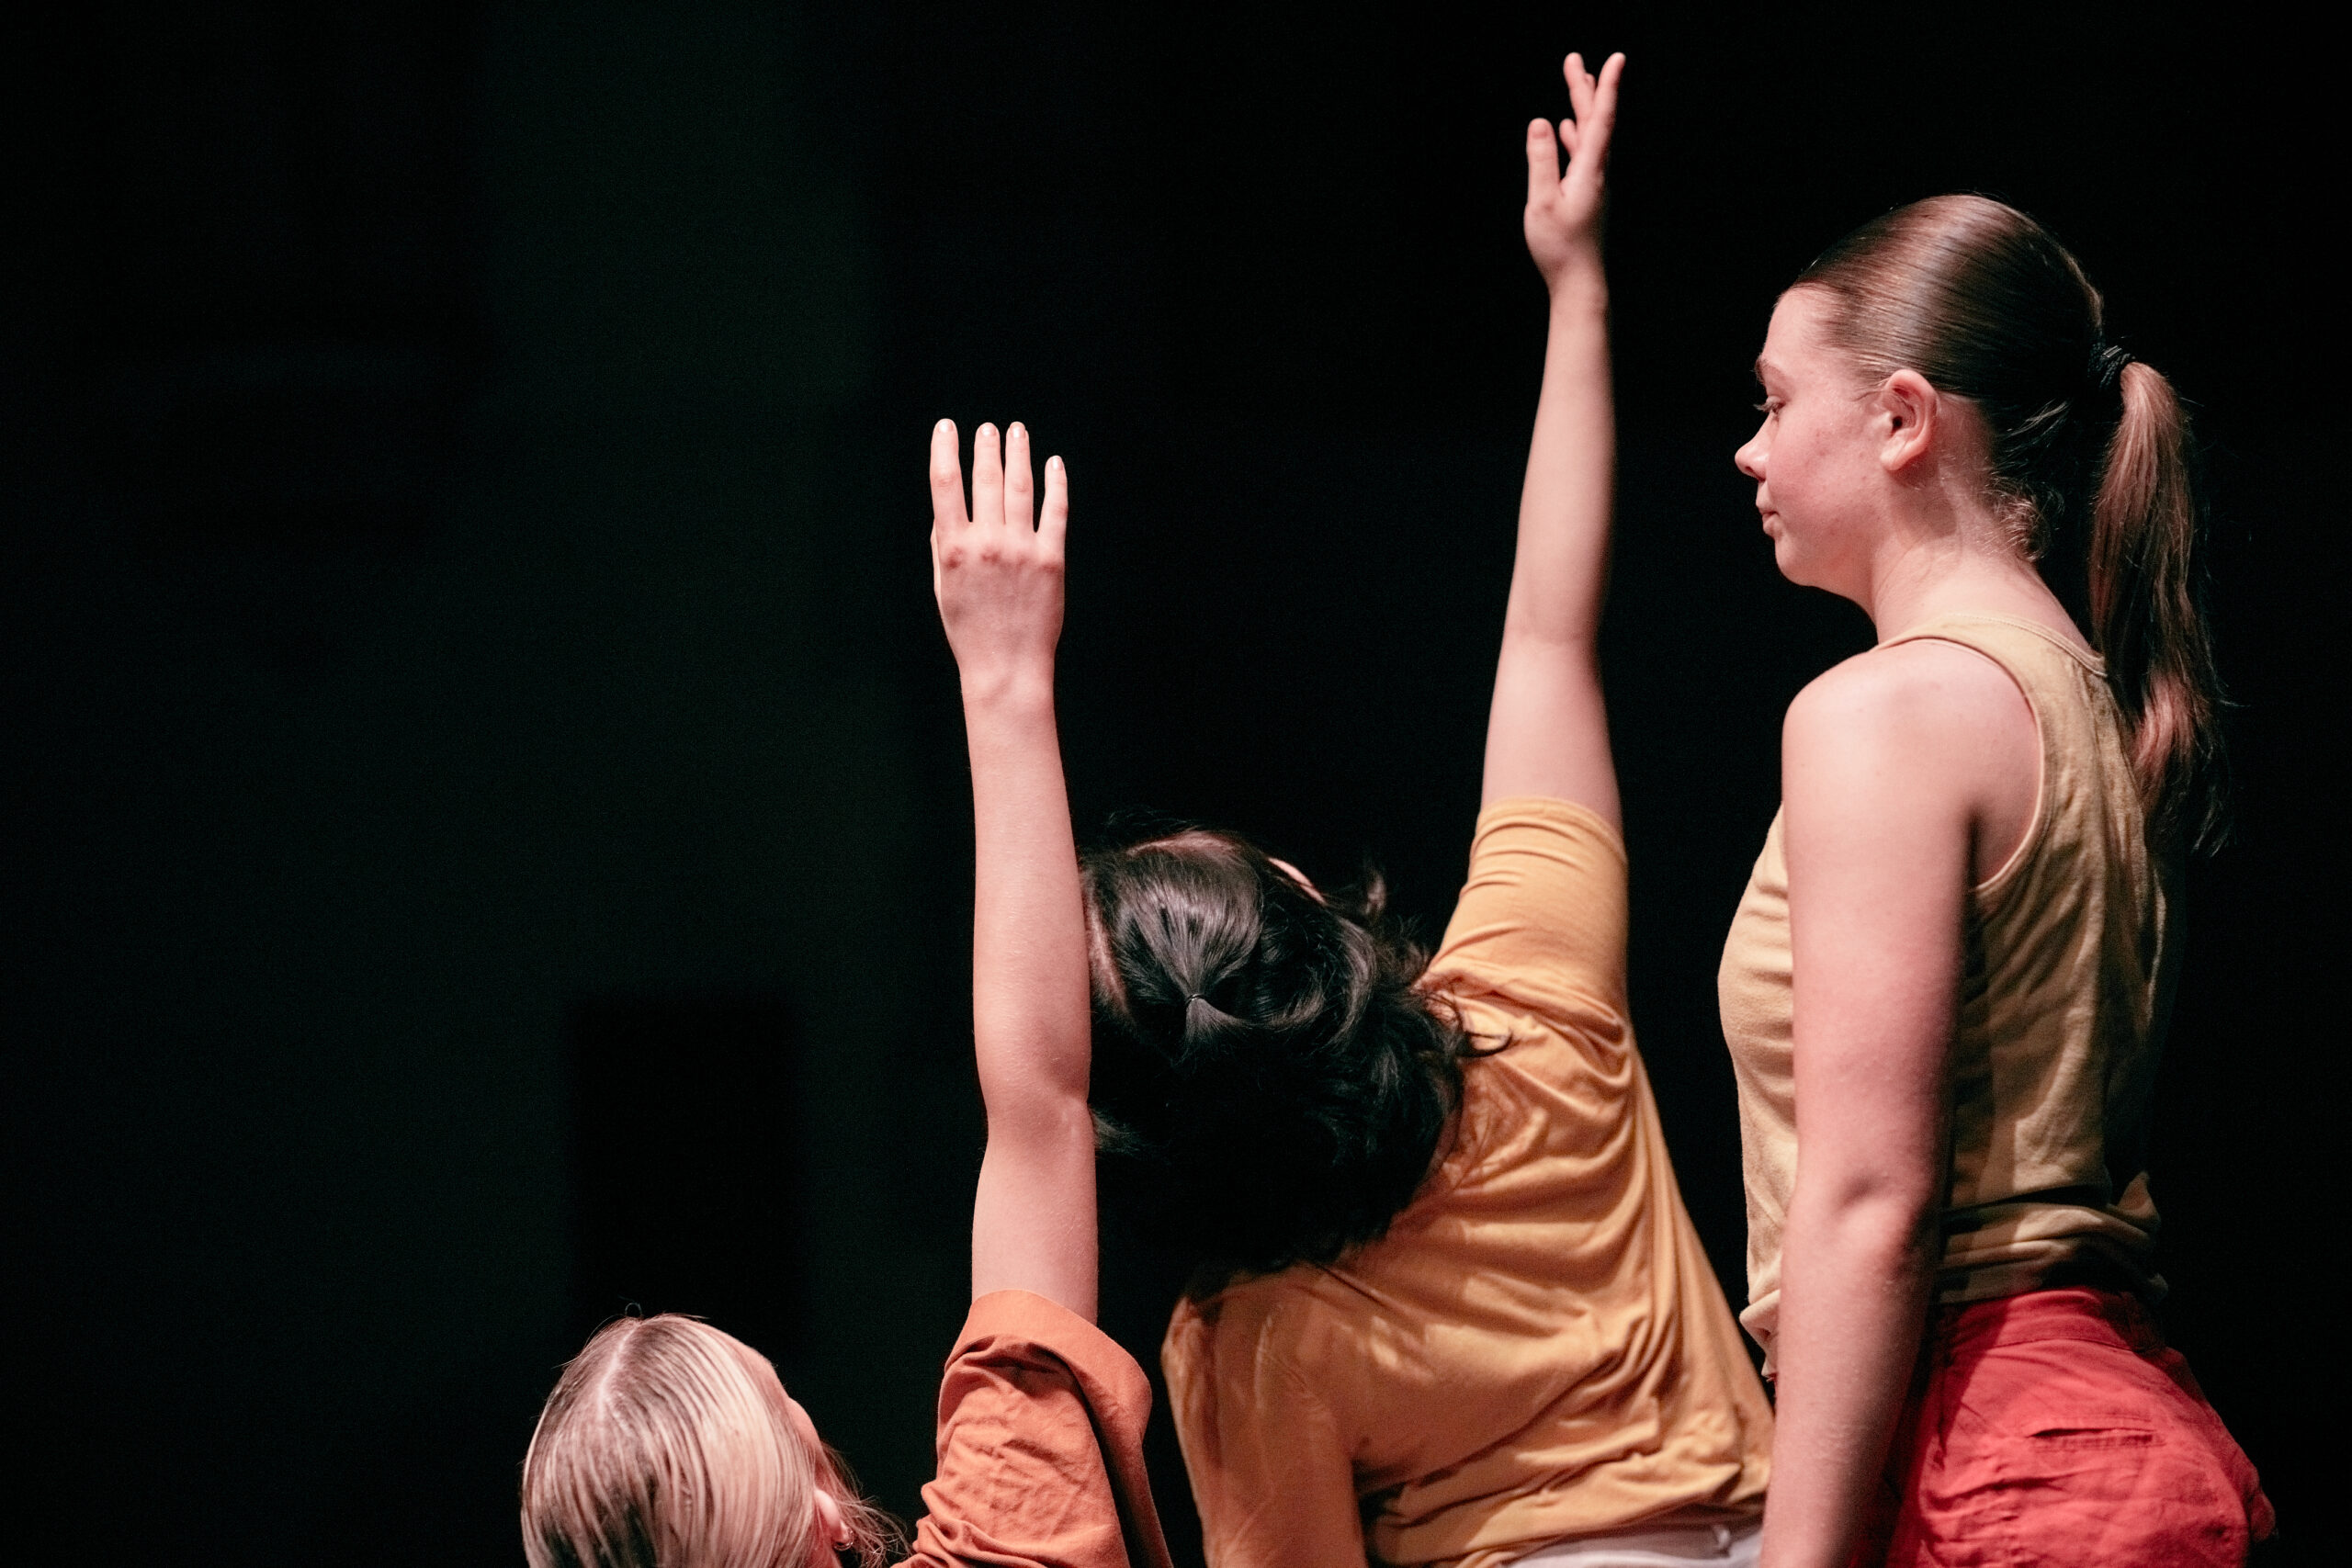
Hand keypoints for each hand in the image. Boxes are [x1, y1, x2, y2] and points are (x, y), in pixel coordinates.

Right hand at [931, 418, 1068, 696]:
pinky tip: (1053, 464)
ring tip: (1017, 432)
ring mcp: (1022, 549)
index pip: (945, 485)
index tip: (946, 426)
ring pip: (1020, 487)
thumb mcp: (943, 586)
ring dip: (1018, 454)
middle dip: (986, 447)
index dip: (944, 450)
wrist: (1006, 666)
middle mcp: (987, 543)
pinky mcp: (1052, 559)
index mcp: (954, 549)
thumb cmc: (969, 629)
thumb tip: (946, 508)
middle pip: (986, 479)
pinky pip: (1055, 511)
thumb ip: (942, 544)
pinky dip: (1055, 484)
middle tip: (988, 428)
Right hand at [1524, 51, 1623, 292]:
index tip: (1614, 58)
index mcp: (1589, 170)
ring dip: (1581, 108)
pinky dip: (1575, 135)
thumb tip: (1540, 122)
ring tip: (1576, 84)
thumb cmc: (1560, 248)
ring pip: (1589, 135)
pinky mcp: (1587, 194)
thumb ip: (1541, 161)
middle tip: (1575, 60)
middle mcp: (1597, 172)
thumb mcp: (1542, 202)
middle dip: (1584, 88)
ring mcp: (1594, 183)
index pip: (1600, 118)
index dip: (1605, 86)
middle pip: (1594, 121)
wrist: (1579, 283)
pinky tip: (1567, 129)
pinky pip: (1582, 154)